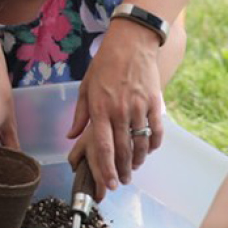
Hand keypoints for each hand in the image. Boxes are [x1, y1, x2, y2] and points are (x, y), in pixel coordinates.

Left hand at [67, 20, 161, 190]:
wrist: (131, 43)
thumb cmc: (104, 64)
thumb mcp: (86, 86)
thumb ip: (80, 114)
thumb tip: (71, 135)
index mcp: (100, 109)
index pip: (103, 147)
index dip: (106, 169)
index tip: (110, 184)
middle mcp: (119, 111)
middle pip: (123, 150)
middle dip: (122, 171)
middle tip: (123, 181)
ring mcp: (138, 107)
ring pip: (141, 143)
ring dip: (138, 160)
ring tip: (134, 168)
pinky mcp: (153, 102)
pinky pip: (156, 130)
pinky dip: (154, 144)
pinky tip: (149, 150)